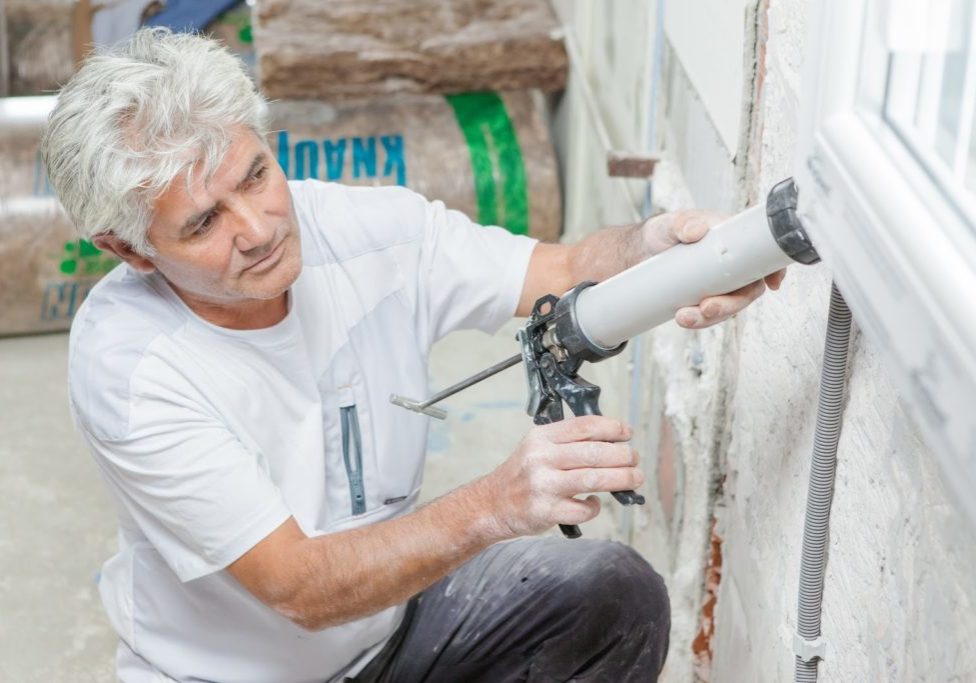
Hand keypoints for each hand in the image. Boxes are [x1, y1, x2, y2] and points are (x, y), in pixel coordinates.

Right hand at [473, 416, 641, 538]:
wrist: (491, 504)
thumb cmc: (521, 475)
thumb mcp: (537, 447)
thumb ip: (568, 442)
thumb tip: (611, 440)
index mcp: (542, 437)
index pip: (585, 426)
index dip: (612, 428)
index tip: (627, 433)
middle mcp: (541, 458)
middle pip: (595, 452)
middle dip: (623, 455)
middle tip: (634, 459)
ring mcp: (544, 486)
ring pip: (595, 479)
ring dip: (622, 479)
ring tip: (634, 479)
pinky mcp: (547, 512)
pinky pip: (583, 509)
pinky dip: (594, 506)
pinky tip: (593, 503)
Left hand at [640, 210, 786, 328]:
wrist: (640, 252)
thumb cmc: (663, 232)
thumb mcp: (670, 223)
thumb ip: (682, 223)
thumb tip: (696, 231)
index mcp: (734, 241)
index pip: (762, 256)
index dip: (774, 270)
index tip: (772, 284)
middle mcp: (732, 266)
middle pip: (746, 291)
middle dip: (730, 305)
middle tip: (706, 308)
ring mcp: (719, 285)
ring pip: (728, 308)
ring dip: (709, 318)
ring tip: (683, 317)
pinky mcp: (703, 299)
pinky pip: (708, 315)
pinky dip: (698, 321)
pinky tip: (682, 318)